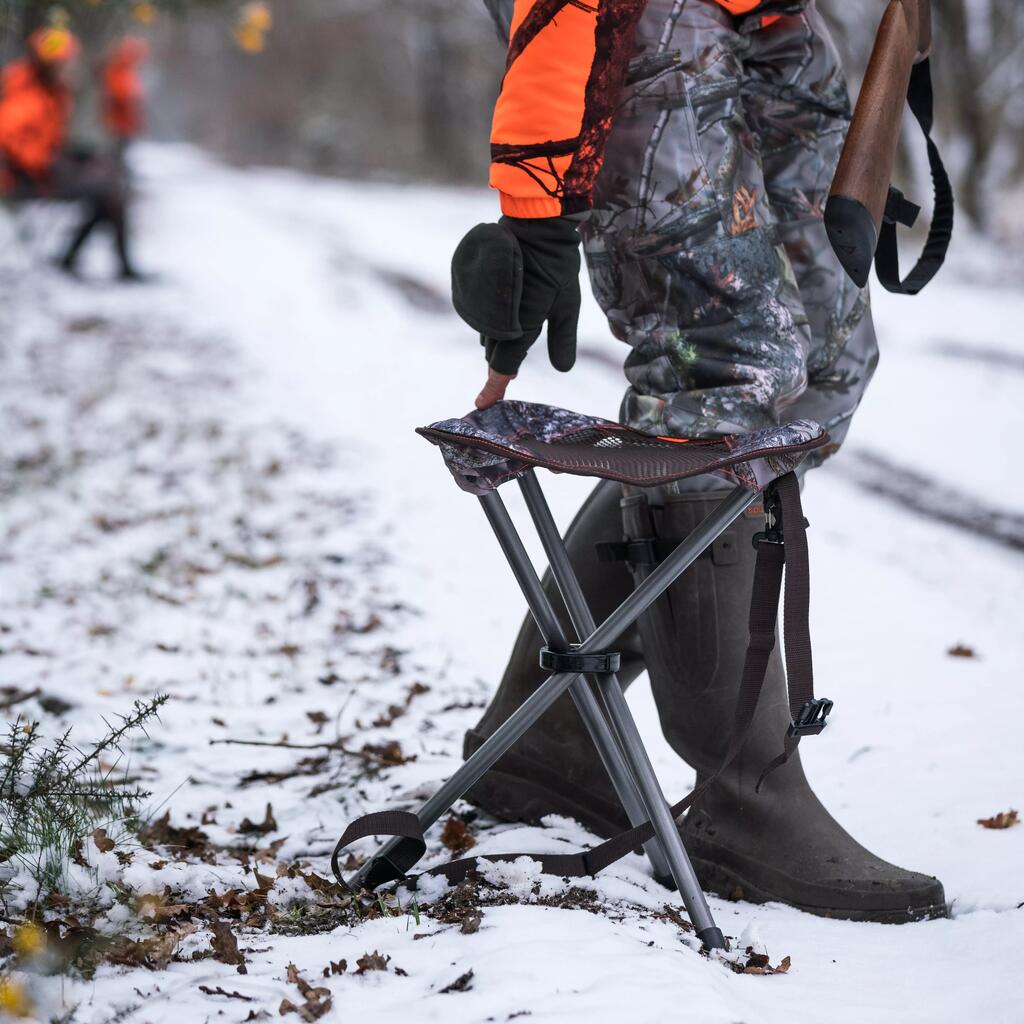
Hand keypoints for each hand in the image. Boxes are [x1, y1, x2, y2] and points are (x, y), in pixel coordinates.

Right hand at [451, 215, 581, 402]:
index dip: (495, 387)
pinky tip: (505, 317)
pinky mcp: (476, 290)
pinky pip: (481, 317)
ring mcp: (485, 303)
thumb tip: (563, 370)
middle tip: (509, 377)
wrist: (535, 225)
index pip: (504, 365)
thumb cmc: (557, 265)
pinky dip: (492, 323)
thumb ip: (563, 338)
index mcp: (521, 325)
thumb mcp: (568, 304)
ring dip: (498, 343)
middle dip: (501, 365)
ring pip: (488, 335)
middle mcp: (499, 318)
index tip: (482, 405)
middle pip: (495, 353)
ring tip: (511, 341)